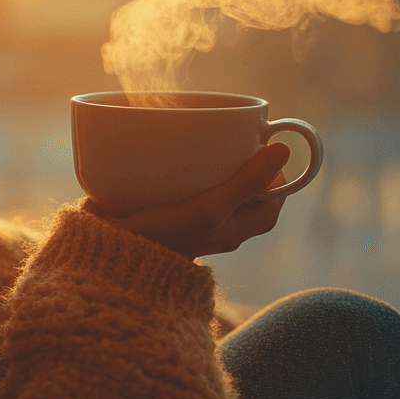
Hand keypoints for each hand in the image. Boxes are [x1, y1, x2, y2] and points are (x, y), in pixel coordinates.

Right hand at [82, 142, 290, 259]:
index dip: (275, 176)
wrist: (115, 256)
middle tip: (233, 142)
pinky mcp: (168, 215)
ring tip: (204, 144)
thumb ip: (247, 182)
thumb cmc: (166, 238)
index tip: (264, 150)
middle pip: (245, 194)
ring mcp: (193, 223)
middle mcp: (218, 228)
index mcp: (236, 230)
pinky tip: (172, 158)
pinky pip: (187, 192)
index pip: (272, 201)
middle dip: (243, 167)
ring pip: (216, 192)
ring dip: (213, 169)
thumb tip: (284, 150)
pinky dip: (185, 173)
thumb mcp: (211, 209)